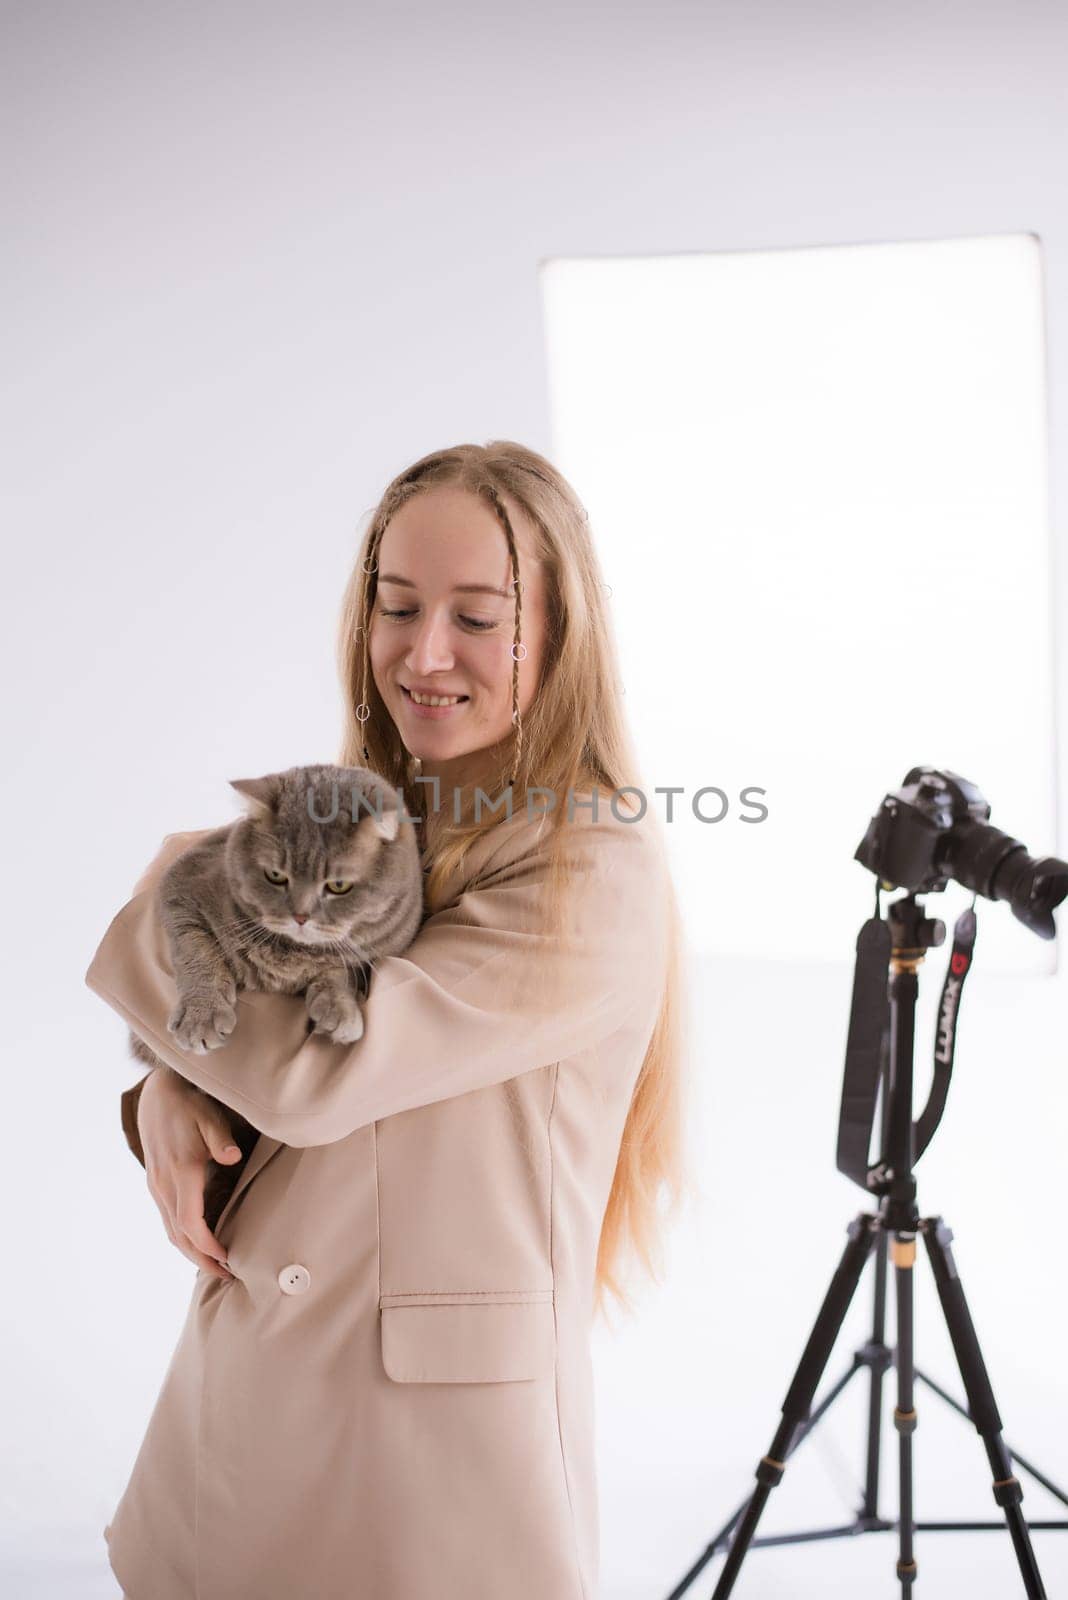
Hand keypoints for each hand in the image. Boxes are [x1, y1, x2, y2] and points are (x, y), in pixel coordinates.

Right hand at [137, 1066, 242, 1280]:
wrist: (157, 1095)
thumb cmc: (189, 1105)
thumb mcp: (208, 1115)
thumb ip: (220, 1138)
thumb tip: (232, 1157)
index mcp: (180, 1172)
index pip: (190, 1222)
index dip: (208, 1245)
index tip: (228, 1258)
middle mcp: (164, 1185)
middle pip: (179, 1236)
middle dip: (201, 1260)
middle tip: (227, 1275)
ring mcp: (156, 1186)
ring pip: (170, 1231)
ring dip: (191, 1253)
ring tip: (216, 1266)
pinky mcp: (156, 1184)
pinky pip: (167, 1220)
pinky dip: (182, 1238)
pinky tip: (198, 1243)